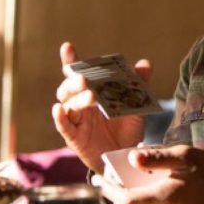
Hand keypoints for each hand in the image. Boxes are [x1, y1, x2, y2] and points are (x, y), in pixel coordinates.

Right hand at [51, 42, 151, 172]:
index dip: (71, 61)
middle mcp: (80, 105)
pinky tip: (58, 110)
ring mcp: (76, 121)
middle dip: (74, 81)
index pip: (78, 74)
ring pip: (68, 105)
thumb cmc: (126, 128)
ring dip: (76, 98)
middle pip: (68, 89)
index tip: (68, 46)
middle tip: (85, 79)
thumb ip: (138, 84)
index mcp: (91, 93)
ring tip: (90, 95)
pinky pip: (64, 127)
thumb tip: (144, 64)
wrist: (127, 156)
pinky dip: (60, 118)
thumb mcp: (135, 105)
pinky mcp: (75, 138)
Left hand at [92, 145, 203, 203]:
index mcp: (161, 198)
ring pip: (139, 202)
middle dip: (115, 189)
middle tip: (105, 173)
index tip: (97, 177)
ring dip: (129, 187)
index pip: (125, 201)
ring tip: (124, 168)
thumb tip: (132, 157)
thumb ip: (157, 157)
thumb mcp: (183, 156)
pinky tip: (147, 172)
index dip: (109, 190)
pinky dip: (142, 187)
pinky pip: (150, 200)